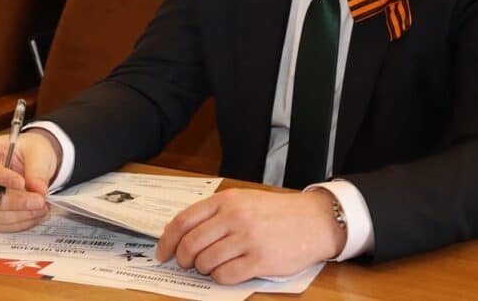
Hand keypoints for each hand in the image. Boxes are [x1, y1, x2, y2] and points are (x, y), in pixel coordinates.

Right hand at [0, 130, 59, 231]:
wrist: (35, 161)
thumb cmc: (31, 150)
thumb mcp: (38, 152)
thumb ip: (37, 171)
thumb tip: (39, 190)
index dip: (2, 177)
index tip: (22, 184)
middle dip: (16, 201)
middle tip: (39, 201)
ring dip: (20, 215)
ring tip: (42, 207)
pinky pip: (1, 223)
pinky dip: (20, 222)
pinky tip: (36, 214)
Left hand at [156, 188, 344, 283]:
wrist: (314, 220)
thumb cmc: (278, 212)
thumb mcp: (245, 200)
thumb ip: (216, 213)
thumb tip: (182, 234)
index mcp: (227, 200)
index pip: (183, 221)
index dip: (167, 240)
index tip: (162, 252)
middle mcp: (235, 217)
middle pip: (191, 245)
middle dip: (184, 259)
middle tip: (189, 263)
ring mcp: (247, 239)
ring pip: (206, 262)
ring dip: (205, 268)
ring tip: (215, 264)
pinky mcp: (259, 261)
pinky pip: (225, 276)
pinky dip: (221, 277)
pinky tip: (230, 270)